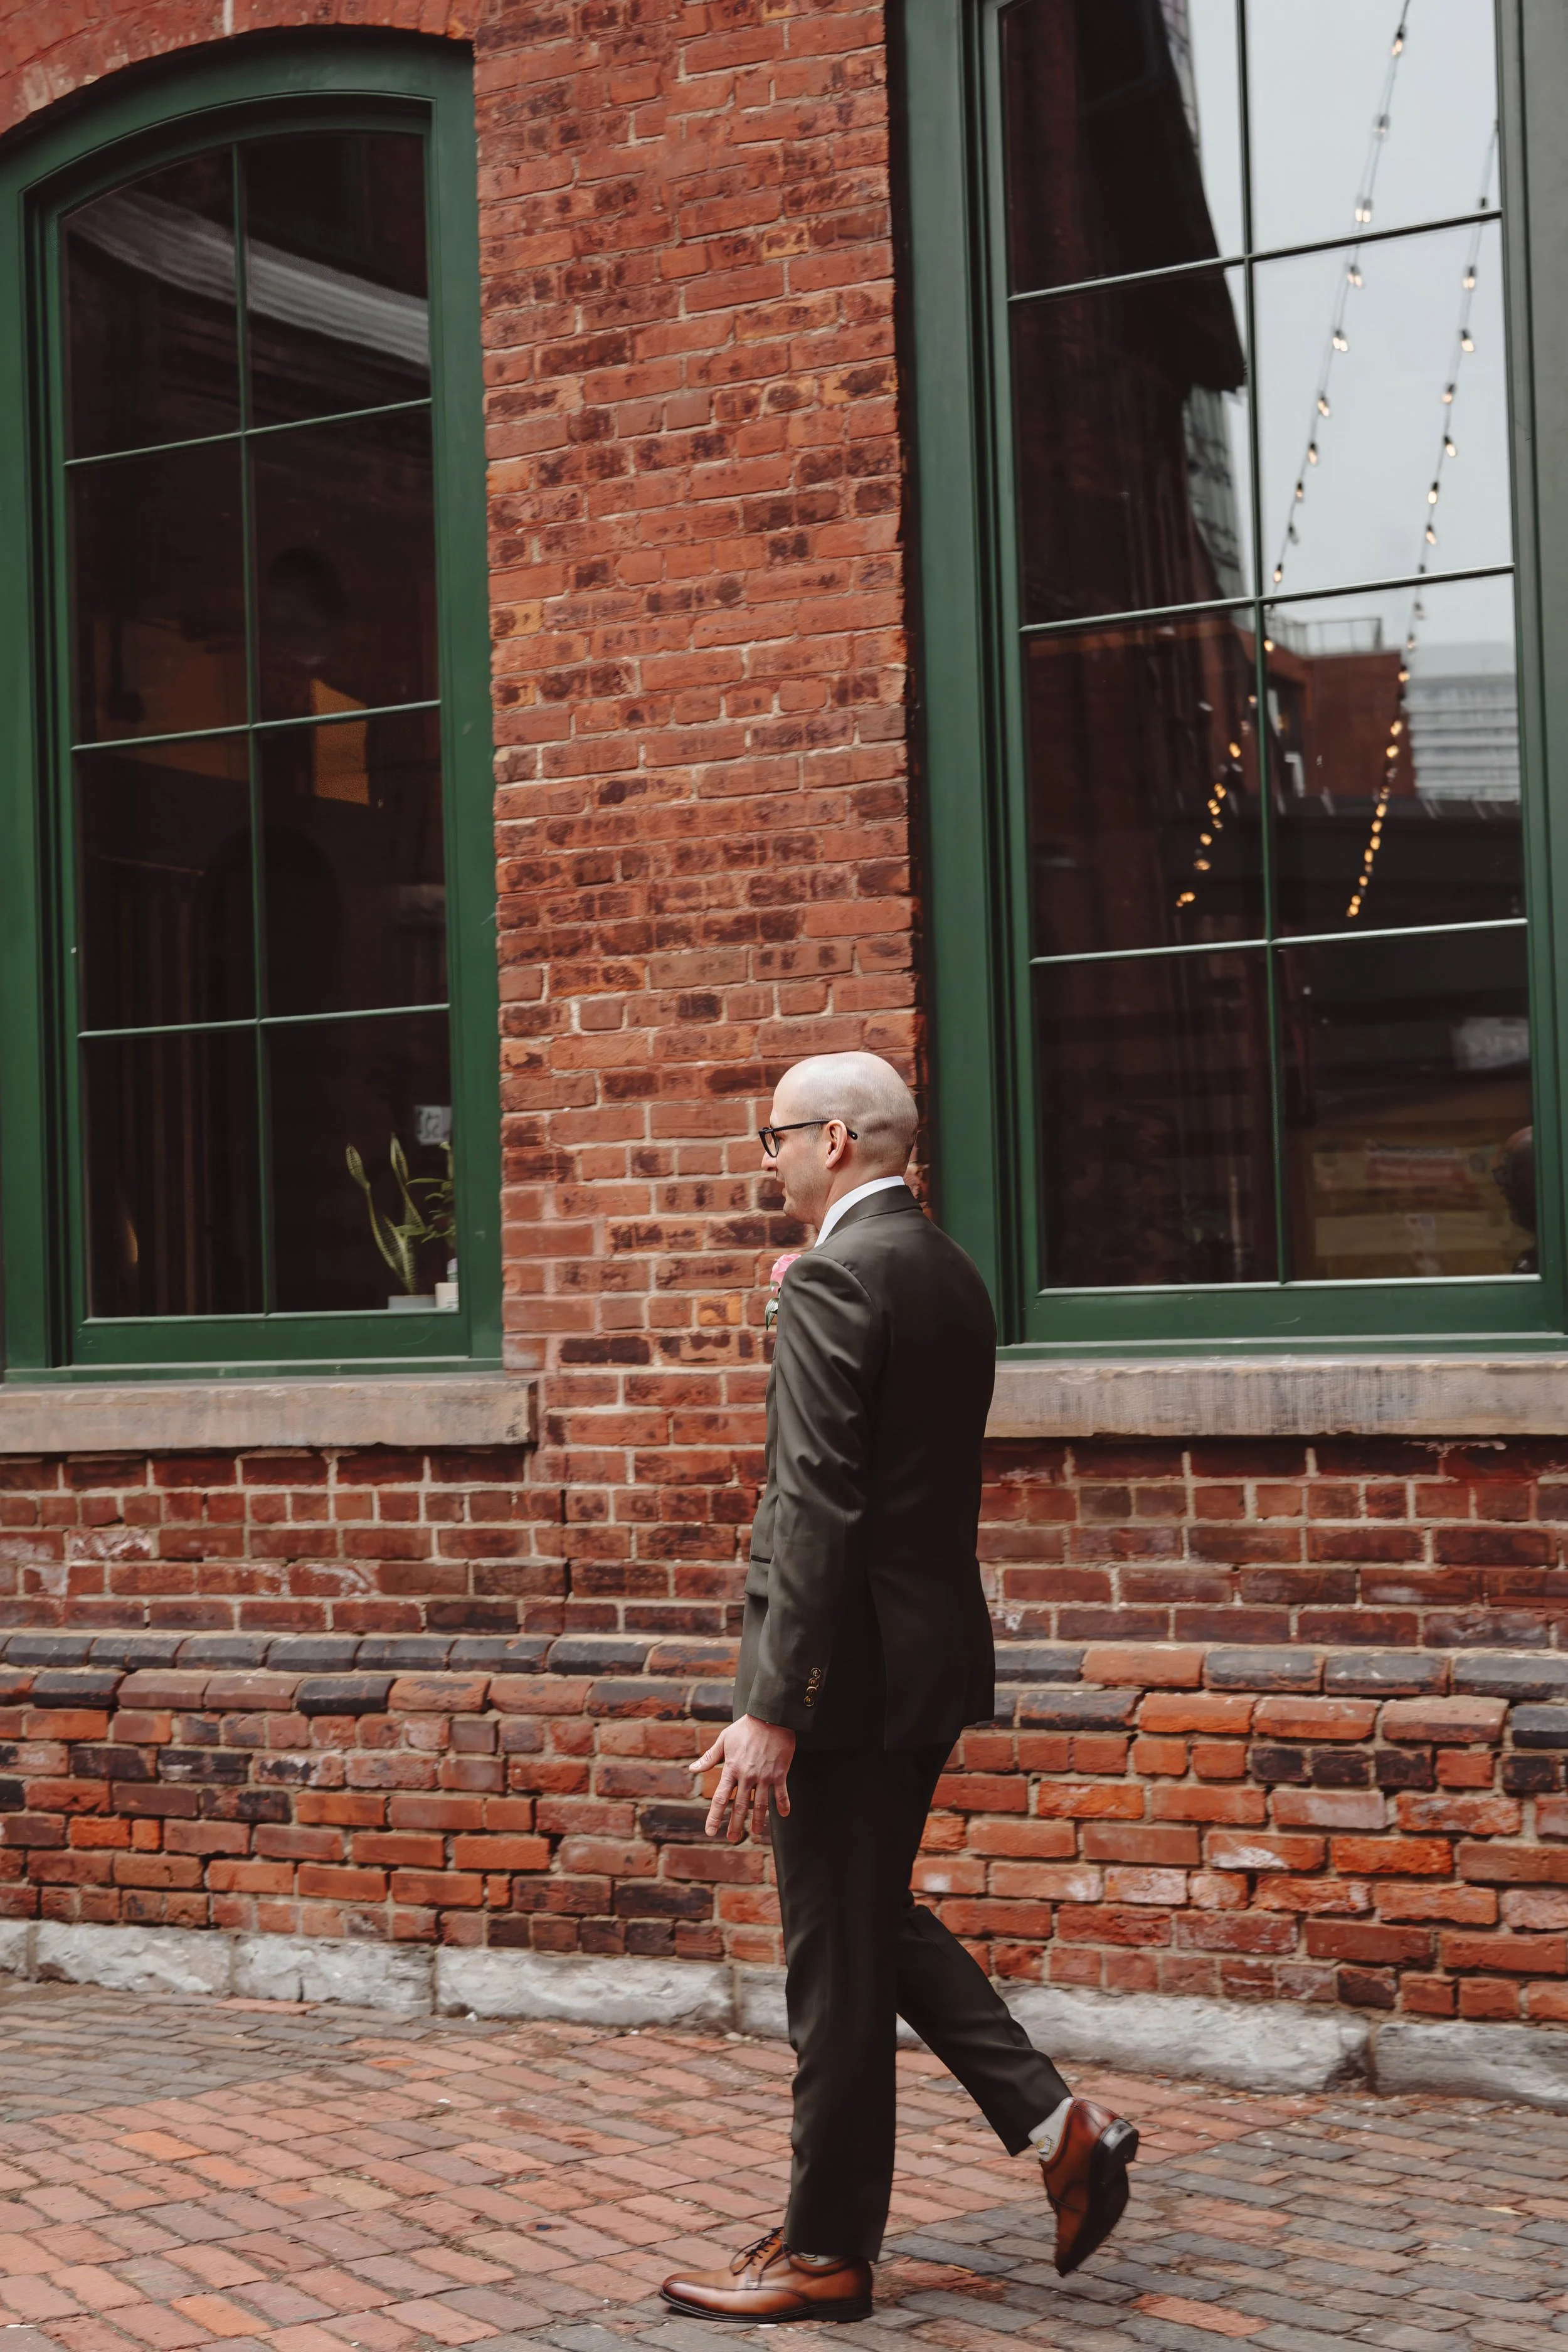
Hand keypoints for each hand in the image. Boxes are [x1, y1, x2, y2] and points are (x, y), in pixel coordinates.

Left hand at [690, 1715, 795, 1842]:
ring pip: (761, 1804)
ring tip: (754, 1833)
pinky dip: (783, 1804)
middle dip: (735, 1824)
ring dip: (758, 1821)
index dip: (715, 1816)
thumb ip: (709, 1757)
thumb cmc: (745, 1727)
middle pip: (740, 1806)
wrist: (771, 1716)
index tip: (710, 1831)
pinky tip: (784, 1815)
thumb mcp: (724, 1740)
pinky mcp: (780, 1773)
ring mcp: (764, 1776)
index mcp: (731, 1768)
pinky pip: (781, 1793)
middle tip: (732, 1838)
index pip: (721, 1798)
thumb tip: (692, 1769)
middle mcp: (747, 1775)